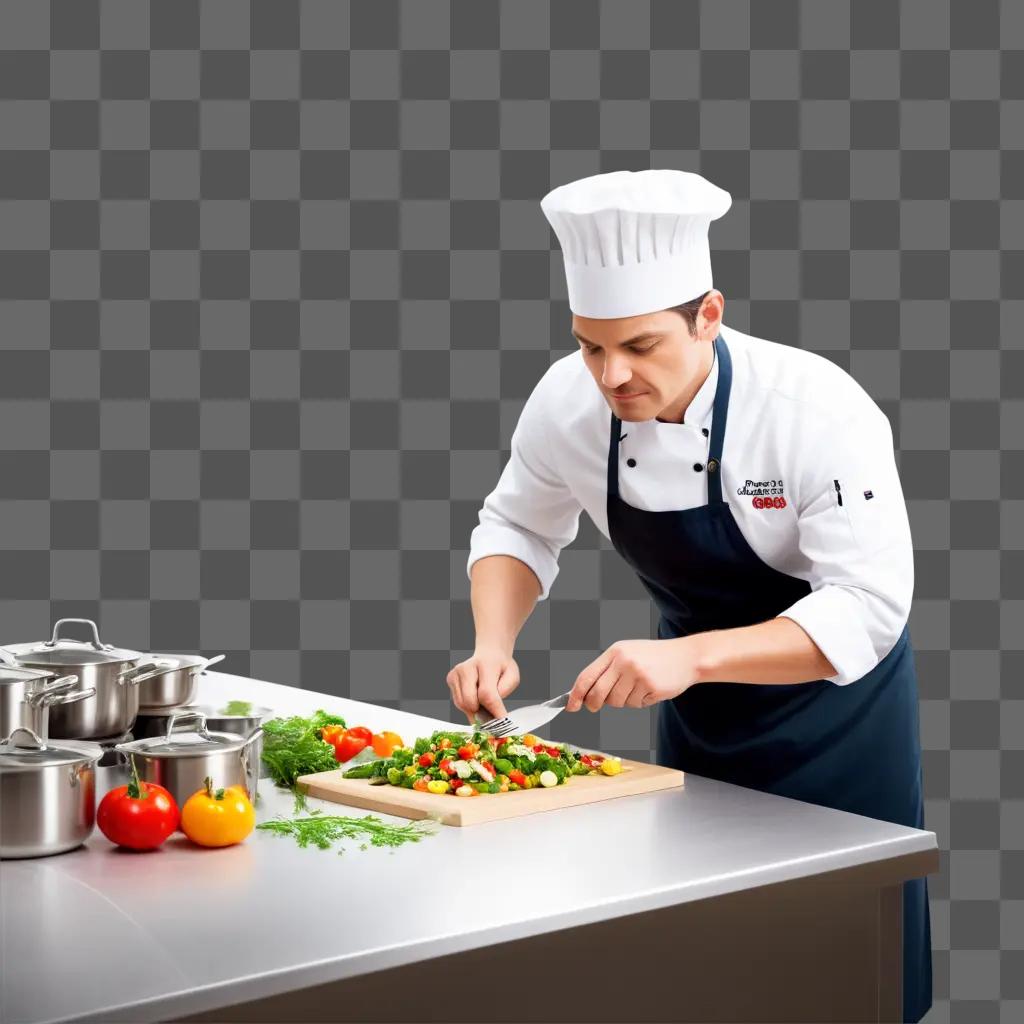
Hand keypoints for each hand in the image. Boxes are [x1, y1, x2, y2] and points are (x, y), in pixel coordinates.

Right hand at [446, 647, 519, 724]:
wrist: (489, 655)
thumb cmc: (502, 668)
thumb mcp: (512, 677)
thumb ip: (504, 691)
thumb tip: (494, 711)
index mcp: (485, 664)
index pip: (486, 693)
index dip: (494, 710)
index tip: (501, 720)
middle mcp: (466, 667)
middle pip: (470, 701)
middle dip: (482, 712)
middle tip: (492, 715)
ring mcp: (456, 673)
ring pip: (462, 704)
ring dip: (474, 710)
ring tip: (484, 703)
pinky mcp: (450, 678)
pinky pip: (458, 702)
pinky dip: (468, 706)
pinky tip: (476, 698)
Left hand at [567, 638, 700, 712]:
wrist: (686, 657)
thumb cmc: (654, 657)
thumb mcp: (627, 654)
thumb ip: (608, 670)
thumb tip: (585, 692)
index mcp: (615, 652)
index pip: (587, 676)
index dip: (576, 694)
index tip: (570, 706)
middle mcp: (624, 661)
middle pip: (598, 693)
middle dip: (594, 704)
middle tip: (595, 706)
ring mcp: (637, 674)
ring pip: (618, 702)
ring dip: (624, 701)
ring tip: (637, 688)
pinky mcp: (650, 687)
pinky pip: (636, 704)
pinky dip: (641, 702)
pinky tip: (650, 689)